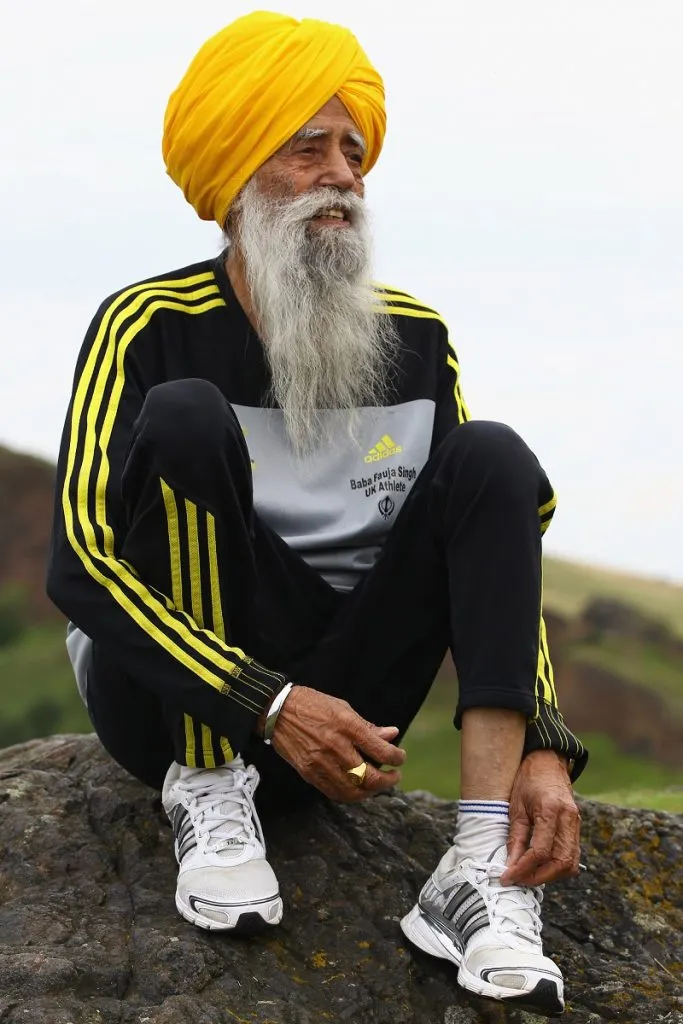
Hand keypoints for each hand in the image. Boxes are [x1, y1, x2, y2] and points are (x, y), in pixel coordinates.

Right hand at [270, 685, 405, 802]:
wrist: (277, 711)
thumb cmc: (313, 705)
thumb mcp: (344, 708)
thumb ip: (368, 726)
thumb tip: (392, 735)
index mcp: (347, 726)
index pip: (380, 750)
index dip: (396, 757)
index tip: (400, 758)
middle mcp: (335, 746)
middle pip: (369, 776)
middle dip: (387, 781)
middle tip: (394, 776)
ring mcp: (321, 762)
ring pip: (353, 790)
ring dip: (370, 792)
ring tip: (377, 785)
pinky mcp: (309, 773)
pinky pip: (334, 793)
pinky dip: (350, 795)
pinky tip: (357, 788)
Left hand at [501, 749, 580, 885]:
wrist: (547, 762)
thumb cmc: (528, 780)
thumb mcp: (515, 806)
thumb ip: (515, 837)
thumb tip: (510, 864)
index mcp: (550, 810)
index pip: (540, 851)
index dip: (523, 868)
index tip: (507, 877)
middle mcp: (568, 818)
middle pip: (560, 862)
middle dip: (539, 877)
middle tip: (518, 880)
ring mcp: (576, 823)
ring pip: (570, 863)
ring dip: (550, 875)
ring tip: (528, 876)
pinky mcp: (577, 827)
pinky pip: (572, 855)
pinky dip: (558, 867)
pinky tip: (541, 866)